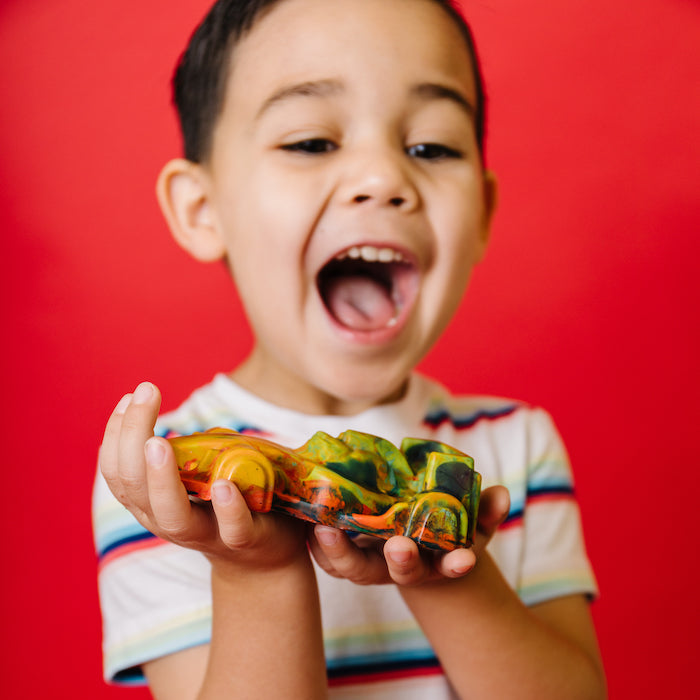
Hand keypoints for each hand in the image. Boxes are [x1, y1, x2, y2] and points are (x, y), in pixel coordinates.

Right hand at [99, 382, 308, 570]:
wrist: (262, 562)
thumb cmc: (223, 507)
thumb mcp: (194, 478)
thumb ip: (183, 452)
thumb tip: (176, 409)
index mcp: (152, 504)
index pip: (118, 472)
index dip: (116, 434)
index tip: (127, 396)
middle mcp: (168, 522)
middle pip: (133, 487)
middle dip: (132, 436)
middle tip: (144, 392)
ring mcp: (206, 534)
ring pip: (171, 515)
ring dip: (160, 477)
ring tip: (157, 442)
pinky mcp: (244, 540)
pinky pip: (232, 528)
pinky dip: (227, 508)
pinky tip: (223, 485)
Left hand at [308, 485, 509, 585]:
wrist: (410, 532)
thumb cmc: (445, 523)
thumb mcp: (472, 518)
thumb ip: (486, 510)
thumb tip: (501, 497)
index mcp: (433, 562)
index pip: (447, 567)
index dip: (456, 565)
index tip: (467, 558)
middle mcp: (399, 567)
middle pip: (398, 573)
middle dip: (400, 562)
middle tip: (399, 545)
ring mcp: (370, 561)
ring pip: (353, 568)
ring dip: (339, 552)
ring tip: (326, 529)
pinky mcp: (345, 549)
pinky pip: (327, 555)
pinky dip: (316, 543)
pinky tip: (306, 520)